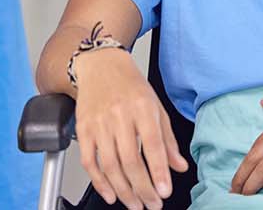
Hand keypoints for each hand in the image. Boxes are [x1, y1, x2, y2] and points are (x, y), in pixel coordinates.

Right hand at [73, 48, 187, 209]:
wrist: (100, 66)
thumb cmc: (130, 86)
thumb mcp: (156, 107)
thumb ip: (168, 140)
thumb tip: (179, 166)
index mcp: (142, 108)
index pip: (152, 145)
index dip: (159, 171)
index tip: (165, 191)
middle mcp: (119, 116)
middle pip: (130, 161)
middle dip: (143, 189)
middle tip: (152, 204)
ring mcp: (99, 124)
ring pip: (110, 166)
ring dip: (123, 191)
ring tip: (135, 204)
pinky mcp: (83, 130)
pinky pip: (89, 162)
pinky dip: (99, 183)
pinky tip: (111, 194)